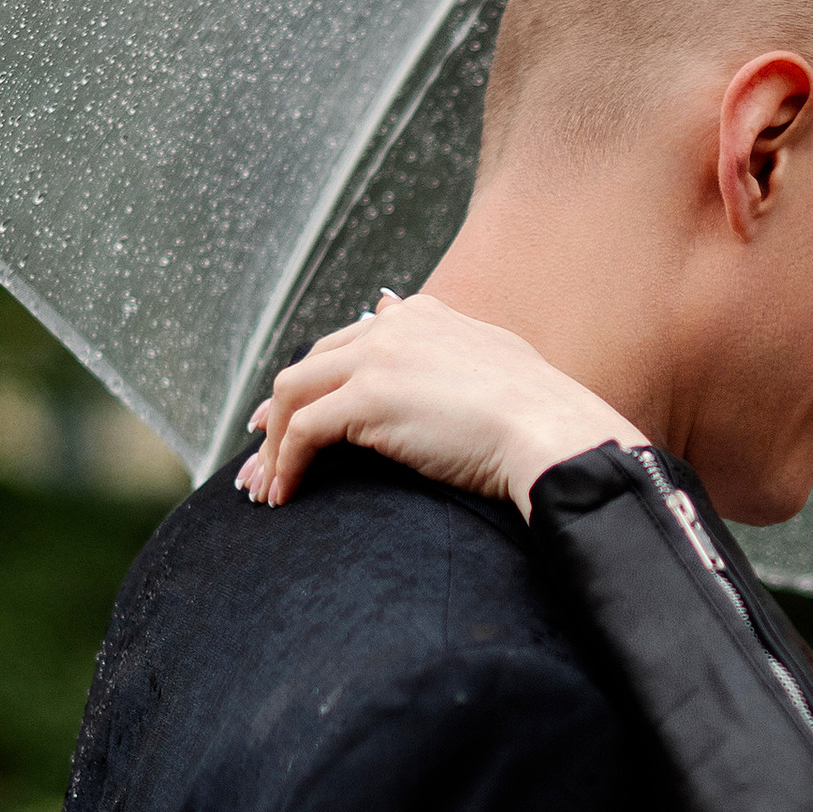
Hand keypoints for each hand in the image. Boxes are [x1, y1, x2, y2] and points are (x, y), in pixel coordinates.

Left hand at [234, 293, 646, 513]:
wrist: (551, 434)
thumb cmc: (540, 416)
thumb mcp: (498, 362)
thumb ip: (456, 349)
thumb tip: (419, 338)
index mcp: (425, 316)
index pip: (350, 340)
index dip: (316, 378)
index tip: (291, 412)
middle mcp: (395, 327)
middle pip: (311, 363)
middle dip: (277, 410)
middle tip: (260, 449)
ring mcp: (379, 359)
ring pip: (292, 393)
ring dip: (273, 442)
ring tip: (265, 485)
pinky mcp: (368, 398)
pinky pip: (304, 431)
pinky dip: (286, 463)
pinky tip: (284, 495)